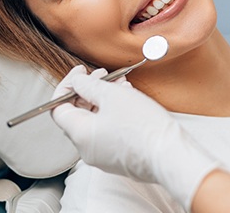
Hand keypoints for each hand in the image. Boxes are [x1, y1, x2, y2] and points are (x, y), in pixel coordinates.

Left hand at [52, 66, 218, 209]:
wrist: (172, 155)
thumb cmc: (143, 126)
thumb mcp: (111, 95)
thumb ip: (88, 85)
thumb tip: (76, 81)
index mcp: (80, 134)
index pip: (58, 108)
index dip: (67, 85)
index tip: (80, 73)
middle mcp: (86, 148)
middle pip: (77, 112)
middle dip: (88, 89)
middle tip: (102, 74)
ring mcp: (102, 154)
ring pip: (95, 119)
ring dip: (103, 98)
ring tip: (120, 83)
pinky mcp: (117, 156)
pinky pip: (107, 130)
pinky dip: (112, 111)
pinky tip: (127, 97)